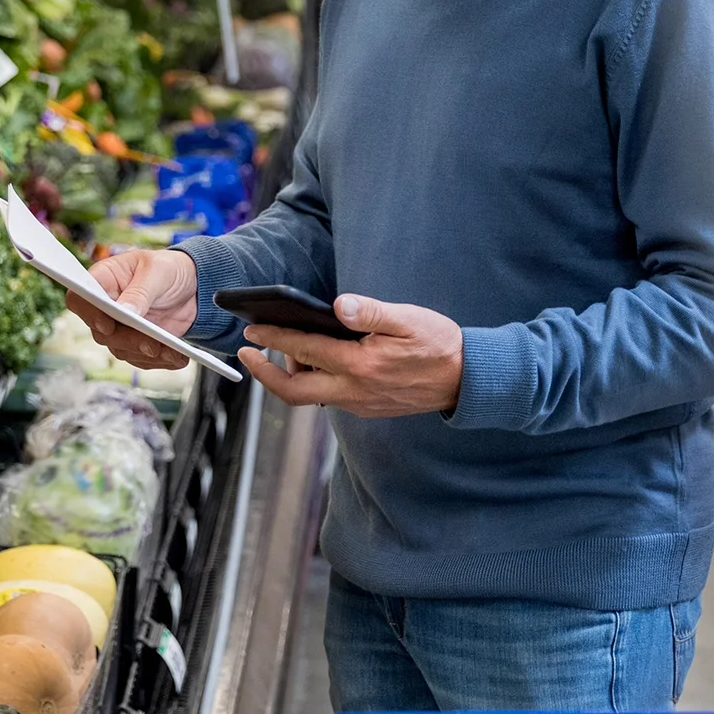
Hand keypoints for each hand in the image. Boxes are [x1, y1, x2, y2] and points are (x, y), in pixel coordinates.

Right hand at [69, 249, 198, 369]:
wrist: (191, 287)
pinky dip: (160, 361)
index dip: (88, 313)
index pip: (80, 298)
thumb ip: (140, 291)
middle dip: (128, 341)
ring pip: (121, 349)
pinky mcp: (135, 343)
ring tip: (174, 353)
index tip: (108, 325)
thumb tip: (124, 311)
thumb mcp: (157, 271)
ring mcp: (119, 328)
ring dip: (147, 354)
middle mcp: (105, 307)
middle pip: (101, 332)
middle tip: (153, 345)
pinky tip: (178, 357)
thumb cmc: (168, 269)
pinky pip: (140, 359)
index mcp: (103, 280)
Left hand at [238, 295, 463, 418]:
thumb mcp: (409, 319)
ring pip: (310, 396)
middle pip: (294, 391)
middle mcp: (355, 390)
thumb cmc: (438, 344)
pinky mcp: (367, 408)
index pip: (305, 350)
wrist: (465, 380)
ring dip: (290, 376)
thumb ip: (372, 312)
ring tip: (284, 351)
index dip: (274, 339)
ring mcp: (360, 404)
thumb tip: (339, 305)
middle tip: (247, 353)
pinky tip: (315, 363)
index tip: (253, 330)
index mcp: (361, 365)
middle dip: (264, 373)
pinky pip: (329, 398)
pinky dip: (313, 382)